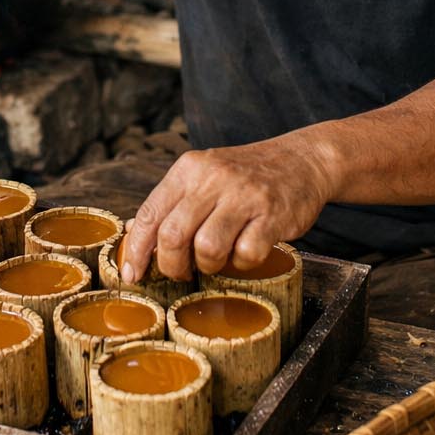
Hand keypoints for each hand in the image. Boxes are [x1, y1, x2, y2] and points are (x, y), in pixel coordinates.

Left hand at [119, 136, 333, 284]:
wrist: (302, 160)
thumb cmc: (246, 176)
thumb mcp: (204, 176)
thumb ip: (172, 203)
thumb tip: (134, 233)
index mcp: (189, 169)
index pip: (150, 214)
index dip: (136, 251)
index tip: (132, 274)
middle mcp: (213, 178)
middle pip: (173, 236)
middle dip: (172, 265)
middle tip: (183, 271)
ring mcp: (244, 196)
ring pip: (207, 248)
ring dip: (209, 265)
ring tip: (218, 258)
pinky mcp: (272, 215)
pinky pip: (246, 254)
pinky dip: (243, 262)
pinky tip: (247, 250)